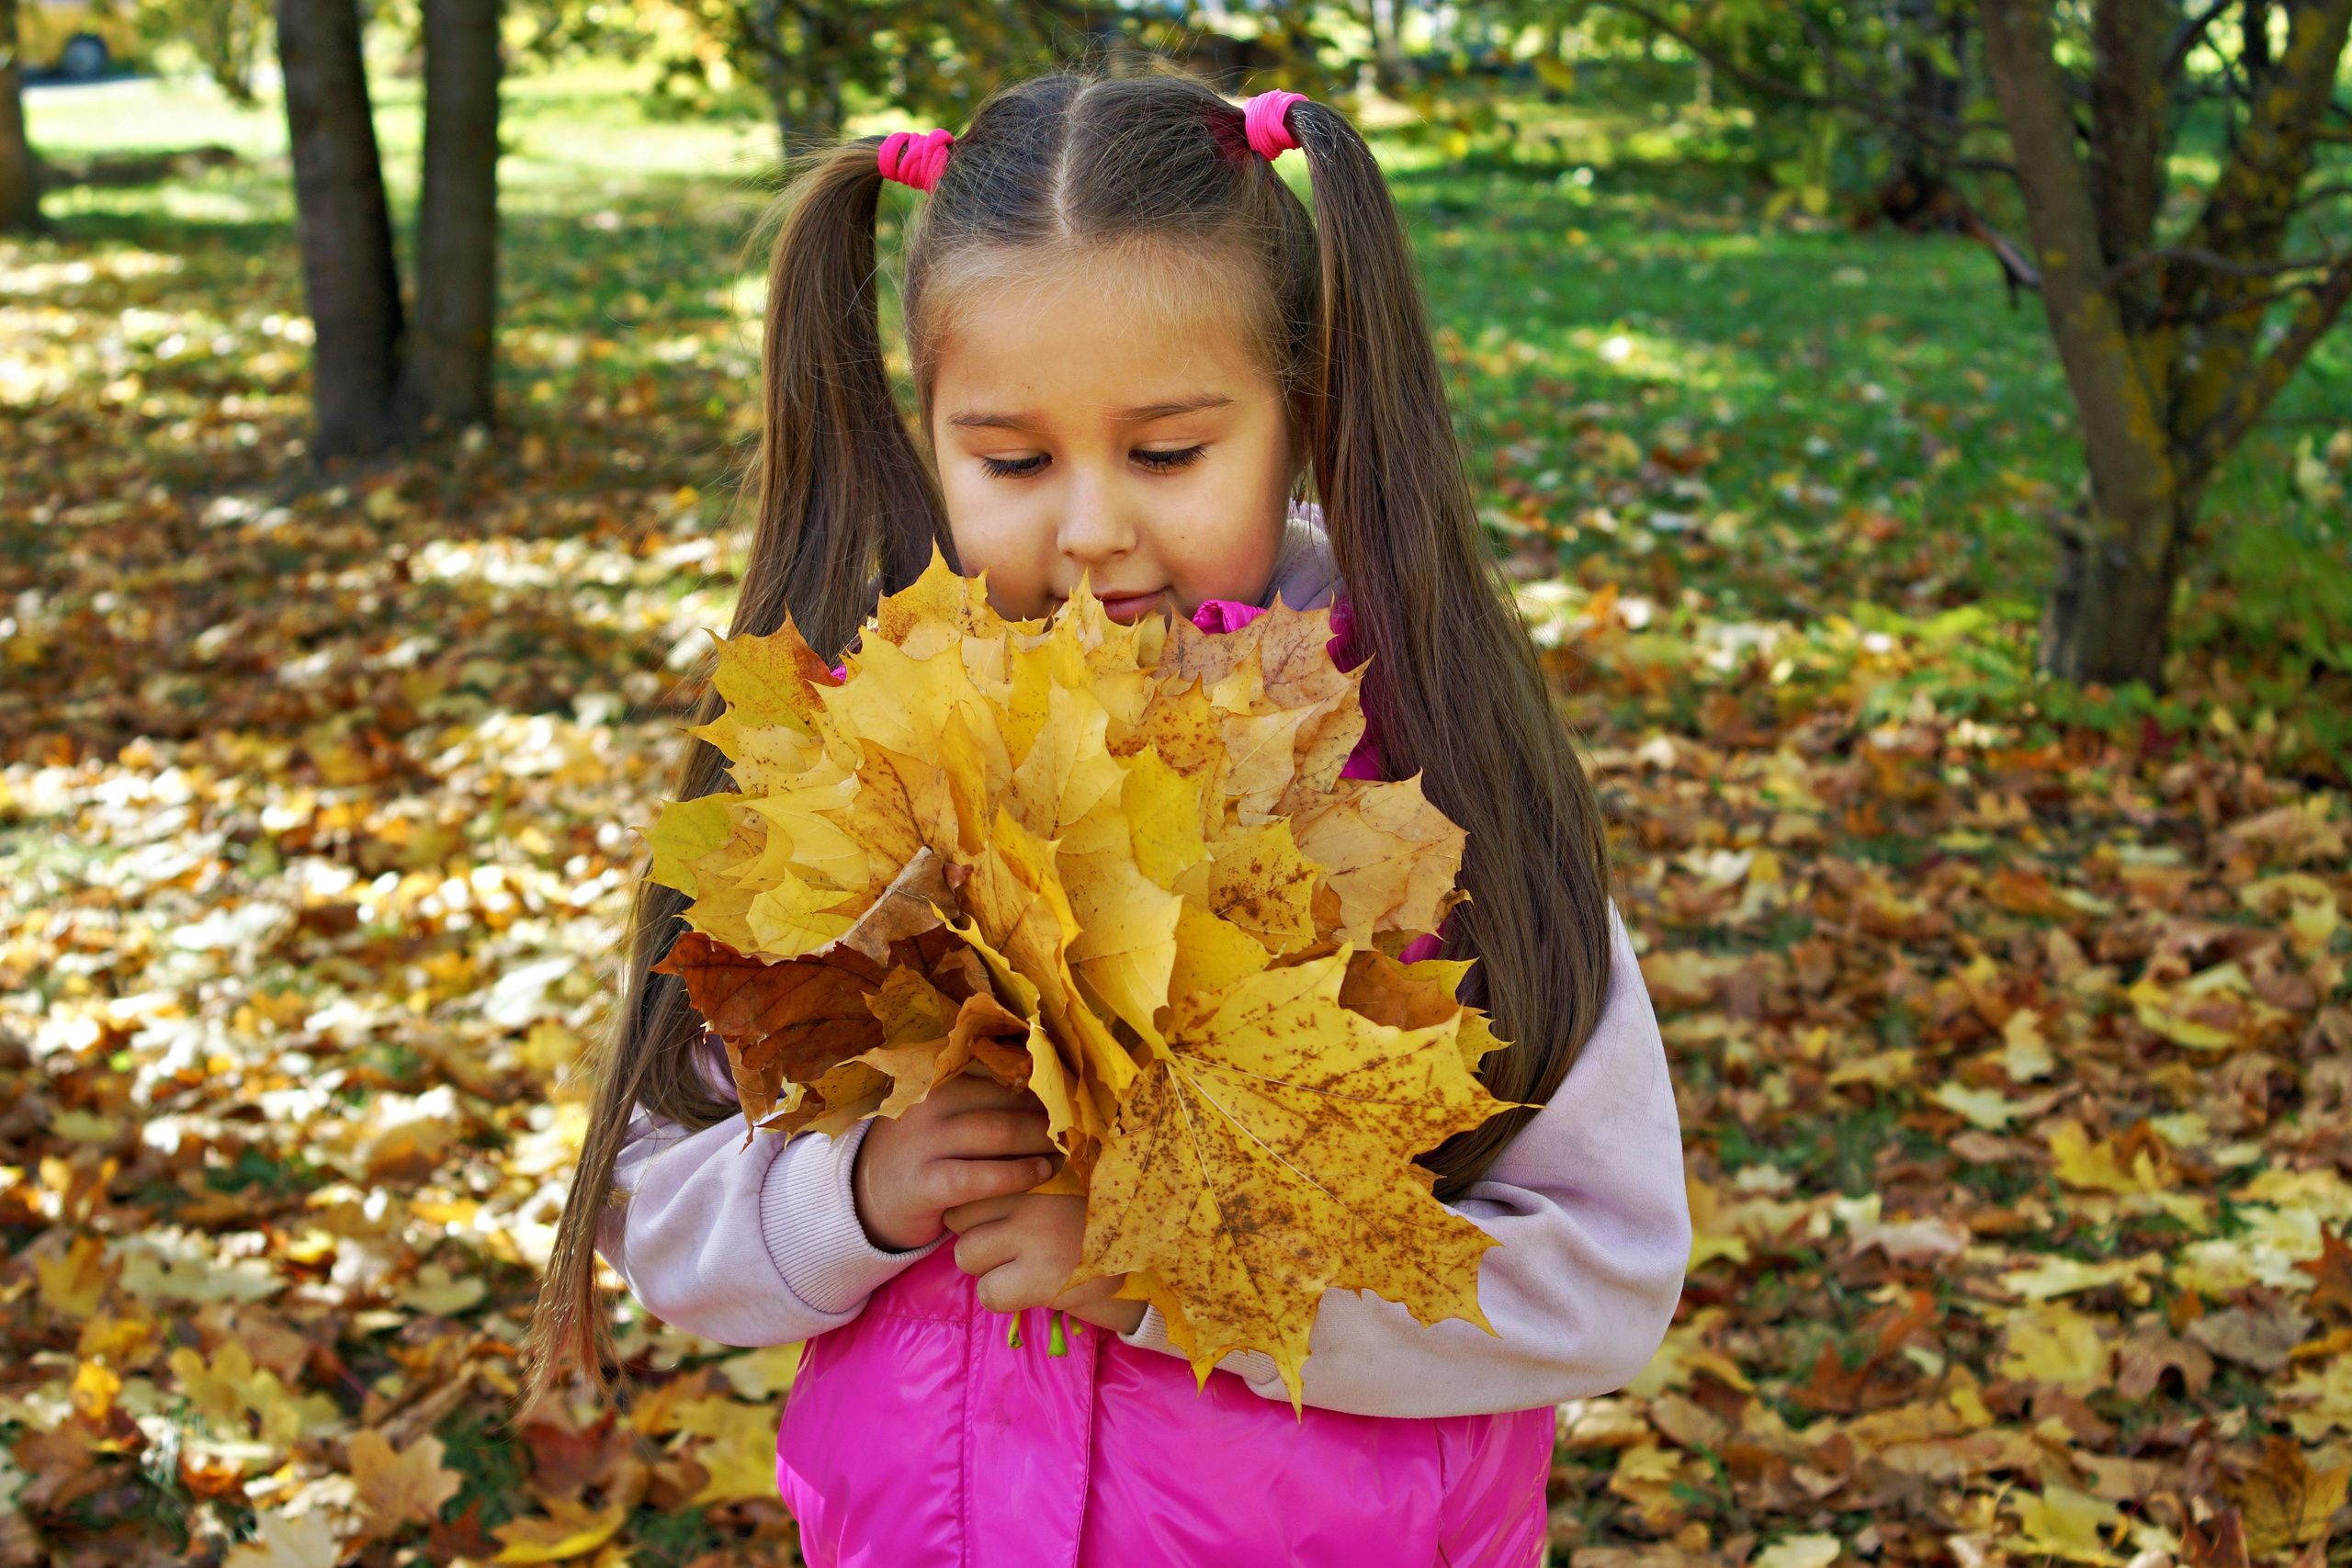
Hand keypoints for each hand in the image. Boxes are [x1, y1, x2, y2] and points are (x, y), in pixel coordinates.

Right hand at [851, 1069, 1057, 1252]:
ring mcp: (924, 1142)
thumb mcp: (946, 1114)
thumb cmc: (925, 1150)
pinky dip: (1018, 1175)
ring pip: (999, 1134)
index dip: (1043, 1087)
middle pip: (1007, 1102)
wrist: (869, 1195)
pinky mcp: (926, 1183)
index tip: (1074, 1097)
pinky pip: (982, 1177)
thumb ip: (984, 1096)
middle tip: (1080, 1128)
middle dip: (1049, 1116)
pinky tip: (1042, 1175)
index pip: (1003, 1074)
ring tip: (1068, 1151)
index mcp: (940, 1079)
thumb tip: (1051, 1083)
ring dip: (1041, 1142)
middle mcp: (930, 1103)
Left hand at [942, 1193, 1146, 1335]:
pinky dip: (1003, 1296)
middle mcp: (1033, 1194)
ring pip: (966, 1255)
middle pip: (960, 1216)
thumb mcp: (1066, 1182)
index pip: (974, 1180)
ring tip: (1021, 1266)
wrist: (1151, 1260)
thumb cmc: (1102, 1221)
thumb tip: (970, 1180)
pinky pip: (988, 1293)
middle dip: (977, 1234)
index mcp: (1038, 1164)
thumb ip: (1027, 1174)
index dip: (980, 1204)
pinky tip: (1030, 1290)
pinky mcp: (1040, 1279)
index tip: (1002, 1215)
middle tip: (1011, 1245)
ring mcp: (1035, 1236)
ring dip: (987, 1267)